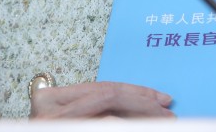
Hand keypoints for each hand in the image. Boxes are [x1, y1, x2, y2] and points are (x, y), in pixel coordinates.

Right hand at [30, 81, 174, 118]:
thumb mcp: (73, 119)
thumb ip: (94, 112)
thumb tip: (140, 109)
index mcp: (50, 100)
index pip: (102, 88)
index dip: (136, 92)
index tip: (161, 98)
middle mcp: (47, 110)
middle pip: (108, 95)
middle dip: (143, 102)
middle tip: (168, 111)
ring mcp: (52, 124)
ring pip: (109, 114)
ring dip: (141, 118)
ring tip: (164, 122)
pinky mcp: (63, 131)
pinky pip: (103, 127)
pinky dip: (126, 128)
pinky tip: (144, 128)